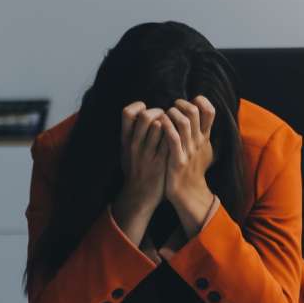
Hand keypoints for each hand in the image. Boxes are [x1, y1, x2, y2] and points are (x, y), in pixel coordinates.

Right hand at [113, 102, 167, 246]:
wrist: (139, 196)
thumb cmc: (135, 170)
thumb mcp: (126, 151)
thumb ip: (131, 134)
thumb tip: (140, 114)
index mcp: (125, 140)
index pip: (127, 113)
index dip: (138, 106)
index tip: (146, 109)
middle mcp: (135, 145)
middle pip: (146, 116)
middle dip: (158, 111)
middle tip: (164, 117)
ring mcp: (148, 153)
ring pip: (160, 126)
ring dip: (169, 121)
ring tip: (172, 126)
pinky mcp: (161, 161)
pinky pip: (170, 140)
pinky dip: (175, 134)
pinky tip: (178, 136)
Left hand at [160, 96, 216, 234]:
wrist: (189, 194)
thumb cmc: (193, 171)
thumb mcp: (204, 151)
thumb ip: (204, 135)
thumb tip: (204, 120)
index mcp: (204, 138)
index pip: (210, 111)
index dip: (200, 100)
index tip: (189, 101)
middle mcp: (198, 142)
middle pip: (195, 112)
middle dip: (181, 104)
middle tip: (172, 107)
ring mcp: (188, 150)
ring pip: (184, 123)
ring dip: (172, 114)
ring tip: (165, 115)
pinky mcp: (178, 160)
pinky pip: (173, 139)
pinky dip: (167, 127)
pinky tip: (161, 124)